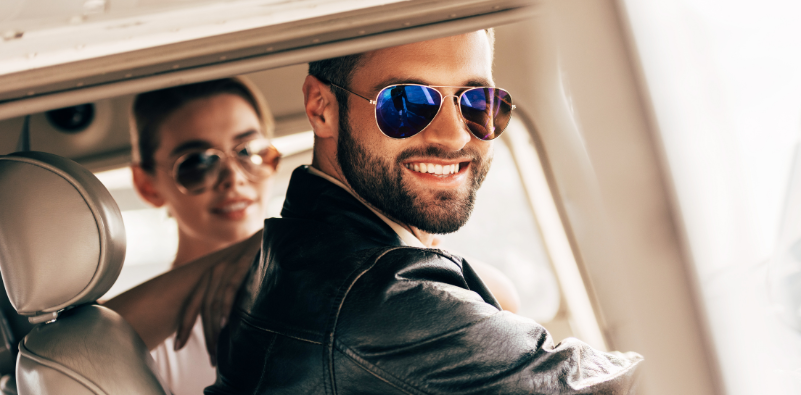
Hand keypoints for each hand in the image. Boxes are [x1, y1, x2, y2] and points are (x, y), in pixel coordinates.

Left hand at [173, 230, 261, 365]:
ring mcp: (227, 266)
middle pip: (202, 309)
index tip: (177, 347)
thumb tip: (229, 326)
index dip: (183, 325)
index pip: (193, 303)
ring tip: (218, 351)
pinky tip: (224, 324)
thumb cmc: (263, 261)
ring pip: (213, 303)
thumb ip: (234, 298)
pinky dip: (225, 308)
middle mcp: (215, 270)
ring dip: (214, 330)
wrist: (278, 236)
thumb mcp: (244, 281)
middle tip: (212, 359)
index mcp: (212, 275)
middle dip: (205, 336)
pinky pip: (229, 289)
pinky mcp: (241, 264)